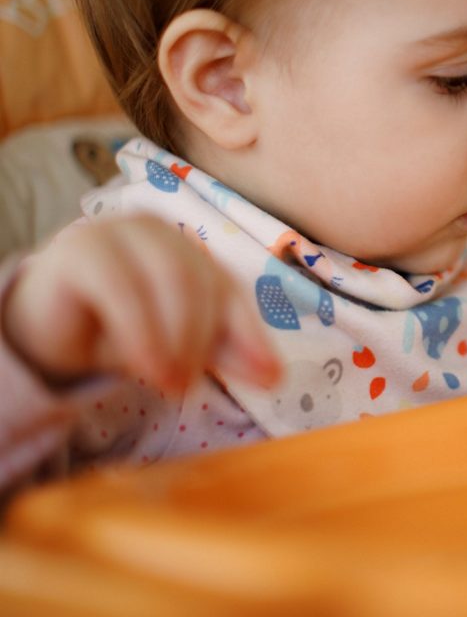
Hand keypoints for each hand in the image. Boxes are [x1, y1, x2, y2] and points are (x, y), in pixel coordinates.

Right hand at [1, 214, 279, 392]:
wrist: (41, 329)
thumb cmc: (114, 332)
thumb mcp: (177, 345)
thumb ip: (224, 352)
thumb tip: (276, 376)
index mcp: (190, 250)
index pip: (231, 289)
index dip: (249, 334)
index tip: (268, 379)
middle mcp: (160, 232)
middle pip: (204, 281)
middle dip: (205, 339)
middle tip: (190, 385)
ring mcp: (120, 232)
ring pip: (171, 278)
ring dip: (176, 338)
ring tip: (169, 381)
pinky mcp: (81, 249)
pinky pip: (122, 287)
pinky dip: (141, 330)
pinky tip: (141, 365)